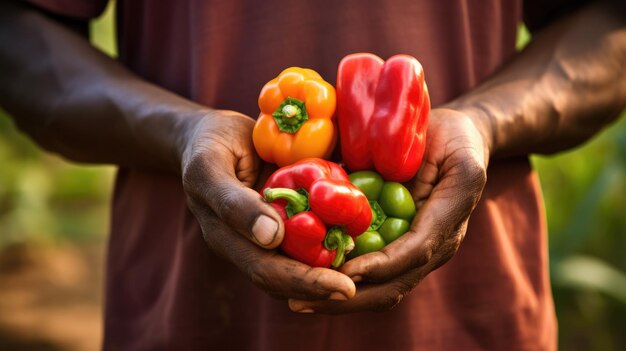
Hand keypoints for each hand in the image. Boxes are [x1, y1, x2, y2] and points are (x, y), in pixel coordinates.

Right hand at [180, 110, 355, 299]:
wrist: (213, 136)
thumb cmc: (208, 147)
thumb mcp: (209, 167)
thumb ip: (234, 202)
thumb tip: (271, 237)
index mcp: (228, 239)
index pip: (267, 271)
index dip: (306, 282)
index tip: (343, 287)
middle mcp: (249, 245)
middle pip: (286, 279)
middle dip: (322, 287)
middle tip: (358, 289)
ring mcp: (267, 235)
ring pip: (299, 264)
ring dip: (329, 271)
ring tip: (363, 273)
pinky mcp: (283, 220)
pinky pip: (308, 239)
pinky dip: (331, 243)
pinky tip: (356, 239)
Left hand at [287, 108, 489, 312]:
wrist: (462, 144)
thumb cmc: (455, 139)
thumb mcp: (451, 145)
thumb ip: (424, 168)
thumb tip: (362, 177)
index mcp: (447, 221)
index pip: (415, 251)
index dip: (381, 265)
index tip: (346, 272)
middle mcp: (434, 246)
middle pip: (394, 284)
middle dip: (351, 298)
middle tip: (305, 301)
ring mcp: (417, 252)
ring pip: (381, 288)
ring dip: (340, 298)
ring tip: (300, 302)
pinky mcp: (400, 247)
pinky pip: (373, 273)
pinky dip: (342, 280)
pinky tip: (309, 281)